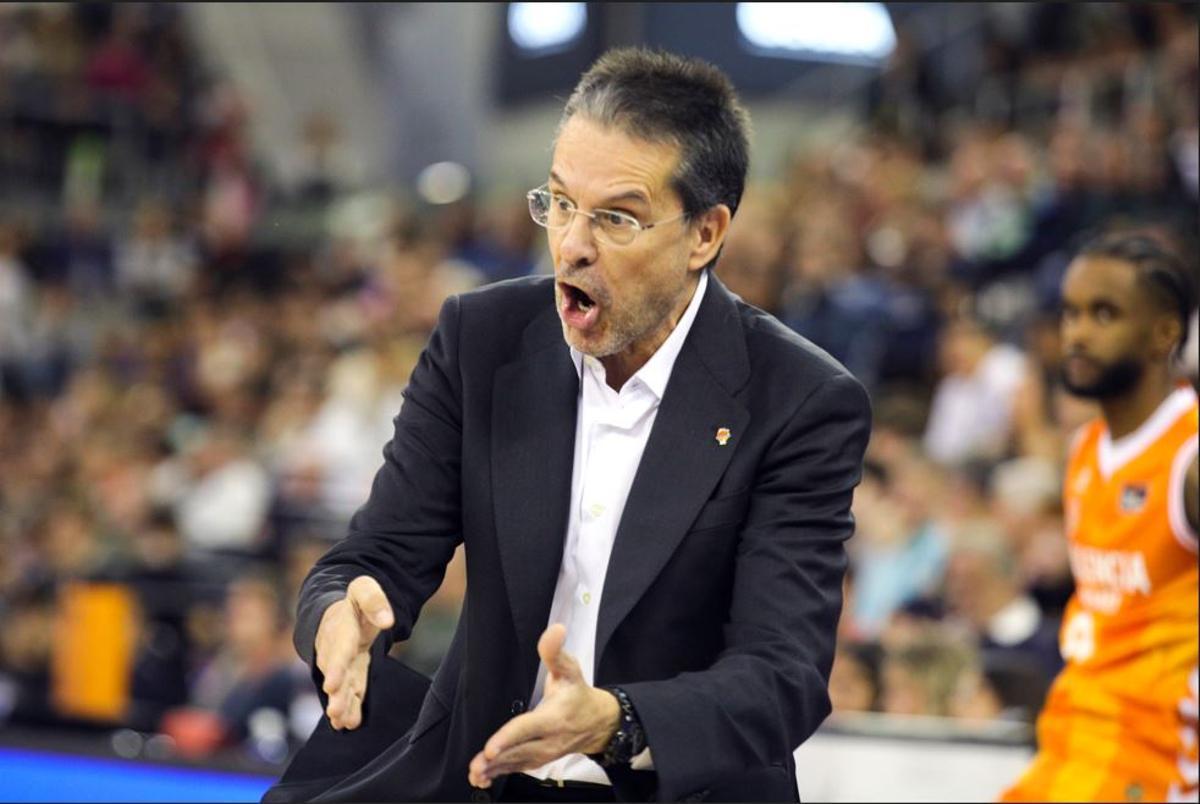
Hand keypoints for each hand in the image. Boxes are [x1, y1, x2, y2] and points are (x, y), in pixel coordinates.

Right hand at [314, 575, 393, 729]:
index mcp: (340, 628)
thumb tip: (388, 620)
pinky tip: (348, 724)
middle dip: (336, 693)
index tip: (331, 685)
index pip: (338, 649)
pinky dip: (348, 706)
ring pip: (339, 686)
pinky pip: (348, 691)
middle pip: (335, 674)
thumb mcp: (363, 589)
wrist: (339, 612)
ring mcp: (340, 664)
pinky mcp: (348, 674)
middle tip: (335, 711)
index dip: (335, 667)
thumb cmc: (355, 601)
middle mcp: (335, 650)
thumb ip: (374, 600)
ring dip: (340, 704)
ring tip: (341, 721)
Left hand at [467, 624, 619, 787]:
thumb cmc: (579, 694)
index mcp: (553, 718)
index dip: (508, 738)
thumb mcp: (570, 670)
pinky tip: (482, 777)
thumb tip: (555, 629)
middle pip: (518, 752)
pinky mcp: (537, 760)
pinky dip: (499, 775)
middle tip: (476, 765)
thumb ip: (555, 651)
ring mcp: (543, 754)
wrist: (599, 723)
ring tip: (475, 773)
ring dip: (495, 770)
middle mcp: (548, 740)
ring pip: (516, 764)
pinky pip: (517, 769)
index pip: (527, 729)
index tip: (491, 748)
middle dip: (496, 760)